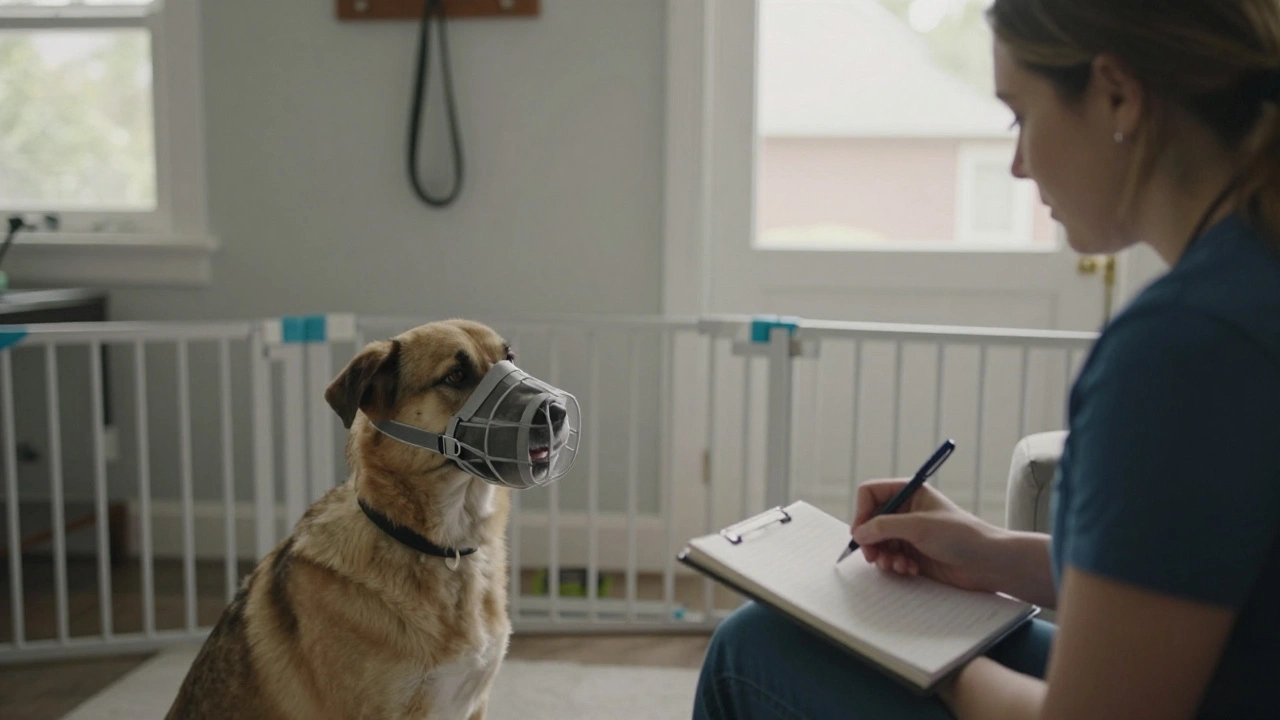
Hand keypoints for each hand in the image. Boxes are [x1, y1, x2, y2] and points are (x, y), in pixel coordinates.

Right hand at [850, 478, 1002, 591]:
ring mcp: (909, 533)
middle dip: (871, 540)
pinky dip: (895, 565)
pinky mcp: (913, 554)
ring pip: (878, 542)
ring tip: (896, 565)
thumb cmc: (961, 536)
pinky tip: (910, 570)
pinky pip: (890, 558)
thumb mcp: (919, 526)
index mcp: (909, 493)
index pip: (871, 494)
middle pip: (870, 521)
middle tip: (872, 556)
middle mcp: (906, 511)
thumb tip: (858, 532)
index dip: (862, 512)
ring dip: (883, 556)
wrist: (988, 563)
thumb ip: (885, 526)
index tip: (861, 533)